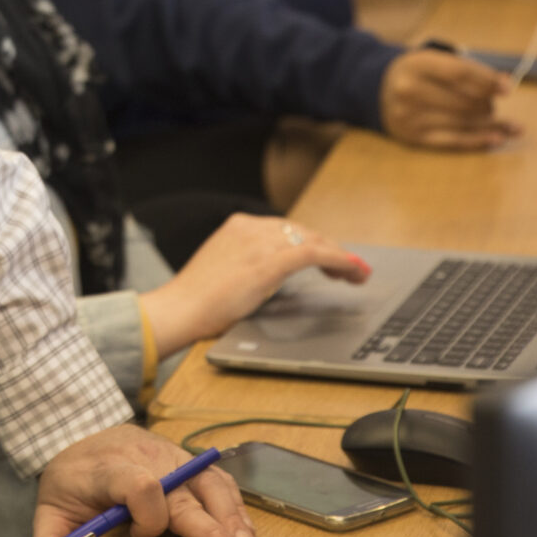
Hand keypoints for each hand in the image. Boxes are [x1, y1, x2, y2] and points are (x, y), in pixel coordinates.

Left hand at [33, 421, 255, 536]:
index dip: (146, 512)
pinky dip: (235, 506)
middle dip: (208, 524)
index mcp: (106, 469)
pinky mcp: (186, 460)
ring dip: (229, 516)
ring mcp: (169, 455)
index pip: (136, 482)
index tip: (139, 535)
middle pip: (181, 489)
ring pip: (207, 481)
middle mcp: (144, 456)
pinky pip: (217, 479)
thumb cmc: (71, 481)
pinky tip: (245, 532)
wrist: (81, 439)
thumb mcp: (49, 511)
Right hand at [140, 214, 370, 350]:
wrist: (179, 310)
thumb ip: (247, 264)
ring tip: (358, 273)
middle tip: (351, 269)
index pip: (287, 229)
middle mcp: (251, 227)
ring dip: (341, 257)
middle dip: (331, 250)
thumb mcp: (224, 270)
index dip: (314, 243)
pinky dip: (340, 260)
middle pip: (304, 232)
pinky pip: (314, 254)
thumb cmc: (196, 301)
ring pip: (314, 240)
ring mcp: (260, 243)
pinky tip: (353, 271)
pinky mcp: (268, 262)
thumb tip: (270, 276)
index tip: (329, 259)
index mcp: (238, 226)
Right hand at [379, 50, 520, 151]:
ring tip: (505, 125)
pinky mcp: (413, 137)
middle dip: (487, 104)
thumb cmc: (416, 74)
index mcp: (416, 64)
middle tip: (493, 105)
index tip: (507, 89)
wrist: (375, 91)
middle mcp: (409, 90)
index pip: (460, 73)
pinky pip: (452, 140)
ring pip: (462, 122)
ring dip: (490, 124)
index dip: (487, 81)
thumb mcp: (434, 61)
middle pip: (463, 100)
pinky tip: (496, 139)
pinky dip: (478, 140)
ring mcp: (410, 116)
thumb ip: (467, 70)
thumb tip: (504, 84)